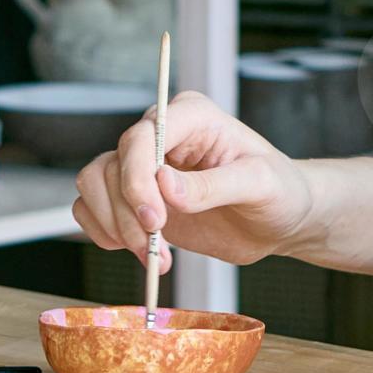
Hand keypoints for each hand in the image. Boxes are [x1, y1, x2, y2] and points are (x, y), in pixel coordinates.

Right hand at [73, 90, 316, 275]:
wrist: (280, 219)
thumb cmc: (279, 192)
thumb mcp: (260, 185)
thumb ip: (214, 185)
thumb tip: (164, 186)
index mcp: (192, 116)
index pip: (142, 137)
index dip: (137, 179)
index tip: (156, 220)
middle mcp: (162, 135)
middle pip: (112, 165)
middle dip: (127, 212)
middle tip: (156, 246)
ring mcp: (144, 166)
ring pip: (94, 184)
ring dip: (116, 227)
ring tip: (155, 257)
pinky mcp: (136, 197)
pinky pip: (93, 206)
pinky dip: (105, 233)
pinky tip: (141, 251)